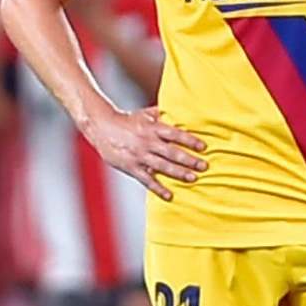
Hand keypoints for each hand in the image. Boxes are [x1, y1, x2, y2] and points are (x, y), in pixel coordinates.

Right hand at [85, 104, 205, 199]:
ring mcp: (139, 155)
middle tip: (204, 166)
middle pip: (172, 152)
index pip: (175, 134)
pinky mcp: (131, 167)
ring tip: (193, 178)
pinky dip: (158, 188)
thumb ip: (162, 115)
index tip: (203, 147)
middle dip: (189, 160)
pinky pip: (146, 180)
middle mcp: (147, 142)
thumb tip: (180, 109)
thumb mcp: (145, 114)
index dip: (190, 140)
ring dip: (179, 173)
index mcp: (152, 128)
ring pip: (162, 166)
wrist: (101, 127)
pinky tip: (169, 195)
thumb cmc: (126, 120)